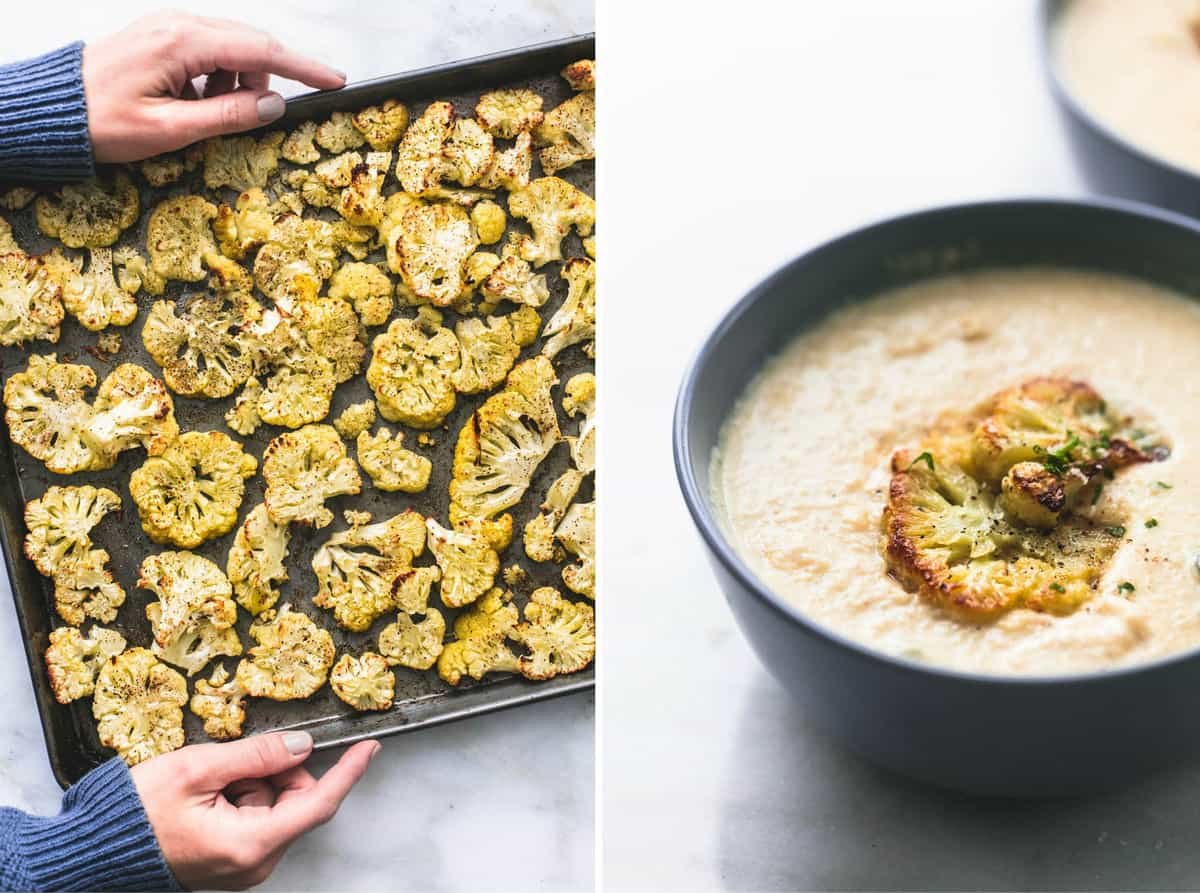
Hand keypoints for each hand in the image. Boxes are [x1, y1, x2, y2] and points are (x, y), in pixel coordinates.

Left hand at [81, 12, 345, 162]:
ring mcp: (170, 27)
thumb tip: (274, 104)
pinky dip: (217, 79)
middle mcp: (179, 25)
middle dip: (266, 80)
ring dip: (238, 83)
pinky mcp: (164, 37)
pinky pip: (210, 52)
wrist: (52, 109)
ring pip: (232, 48)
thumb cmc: (101, 122)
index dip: (304, 67)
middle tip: (261, 115)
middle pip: (251, 44)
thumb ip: (228, 116)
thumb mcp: (170, 130)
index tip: (336, 80)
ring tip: (207, 115)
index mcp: (183, 43)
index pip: (261, 50)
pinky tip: (196, 103)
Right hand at [131, 731, 378, 889]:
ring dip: (253, 783)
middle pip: (295, 800)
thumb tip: (301, 745)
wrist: (94, 852)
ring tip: (210, 782)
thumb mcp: (198, 769)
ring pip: (275, 806)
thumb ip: (256, 755)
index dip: (348, 772)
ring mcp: (244, 864)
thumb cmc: (137, 814)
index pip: (320, 803)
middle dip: (275, 772)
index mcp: (252, 844)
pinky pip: (255, 817)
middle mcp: (255, 861)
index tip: (369, 747)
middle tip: (233, 763)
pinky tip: (208, 794)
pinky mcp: (233, 859)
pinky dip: (241, 796)